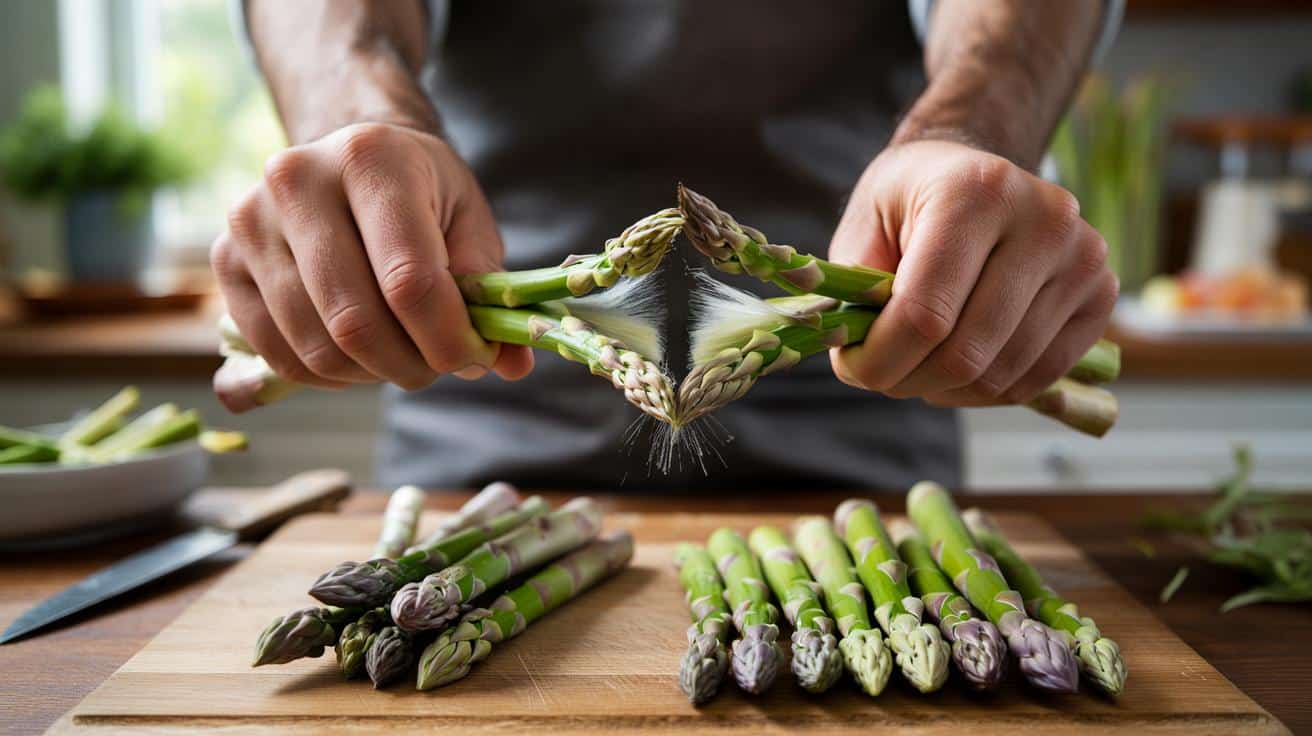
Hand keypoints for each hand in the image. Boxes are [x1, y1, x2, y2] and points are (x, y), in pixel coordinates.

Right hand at [211, 122, 533, 390]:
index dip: (447, 338)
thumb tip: (512, 363)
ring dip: (372, 373)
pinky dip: (329, 374)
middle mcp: (296, 180)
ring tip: (403, 355)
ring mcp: (249, 222)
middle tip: (441, 365)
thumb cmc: (422, 193)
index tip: (475, 358)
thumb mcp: (469, 220)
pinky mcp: (224, 262)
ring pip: (316, 347)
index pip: (409, 281)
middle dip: (412, 364)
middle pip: (356, 321)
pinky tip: (359, 352)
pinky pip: (279, 354)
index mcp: (371, 158)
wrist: (353, 159)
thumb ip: (491, 289)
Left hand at [828, 140, 1117, 406]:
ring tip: (917, 367)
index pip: (925, 313)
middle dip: (908, 380)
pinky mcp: (1101, 295)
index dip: (880, 359)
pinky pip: (1039, 378)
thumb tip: (859, 363)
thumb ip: (855, 293)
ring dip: (946, 389)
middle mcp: (1045, 219)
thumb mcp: (863, 227)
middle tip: (881, 373)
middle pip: (967, 352)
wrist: (972, 172)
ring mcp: (1084, 258)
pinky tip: (958, 370)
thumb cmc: (909, 203)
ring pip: (1002, 373)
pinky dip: (988, 391)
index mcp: (976, 192)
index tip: (851, 367)